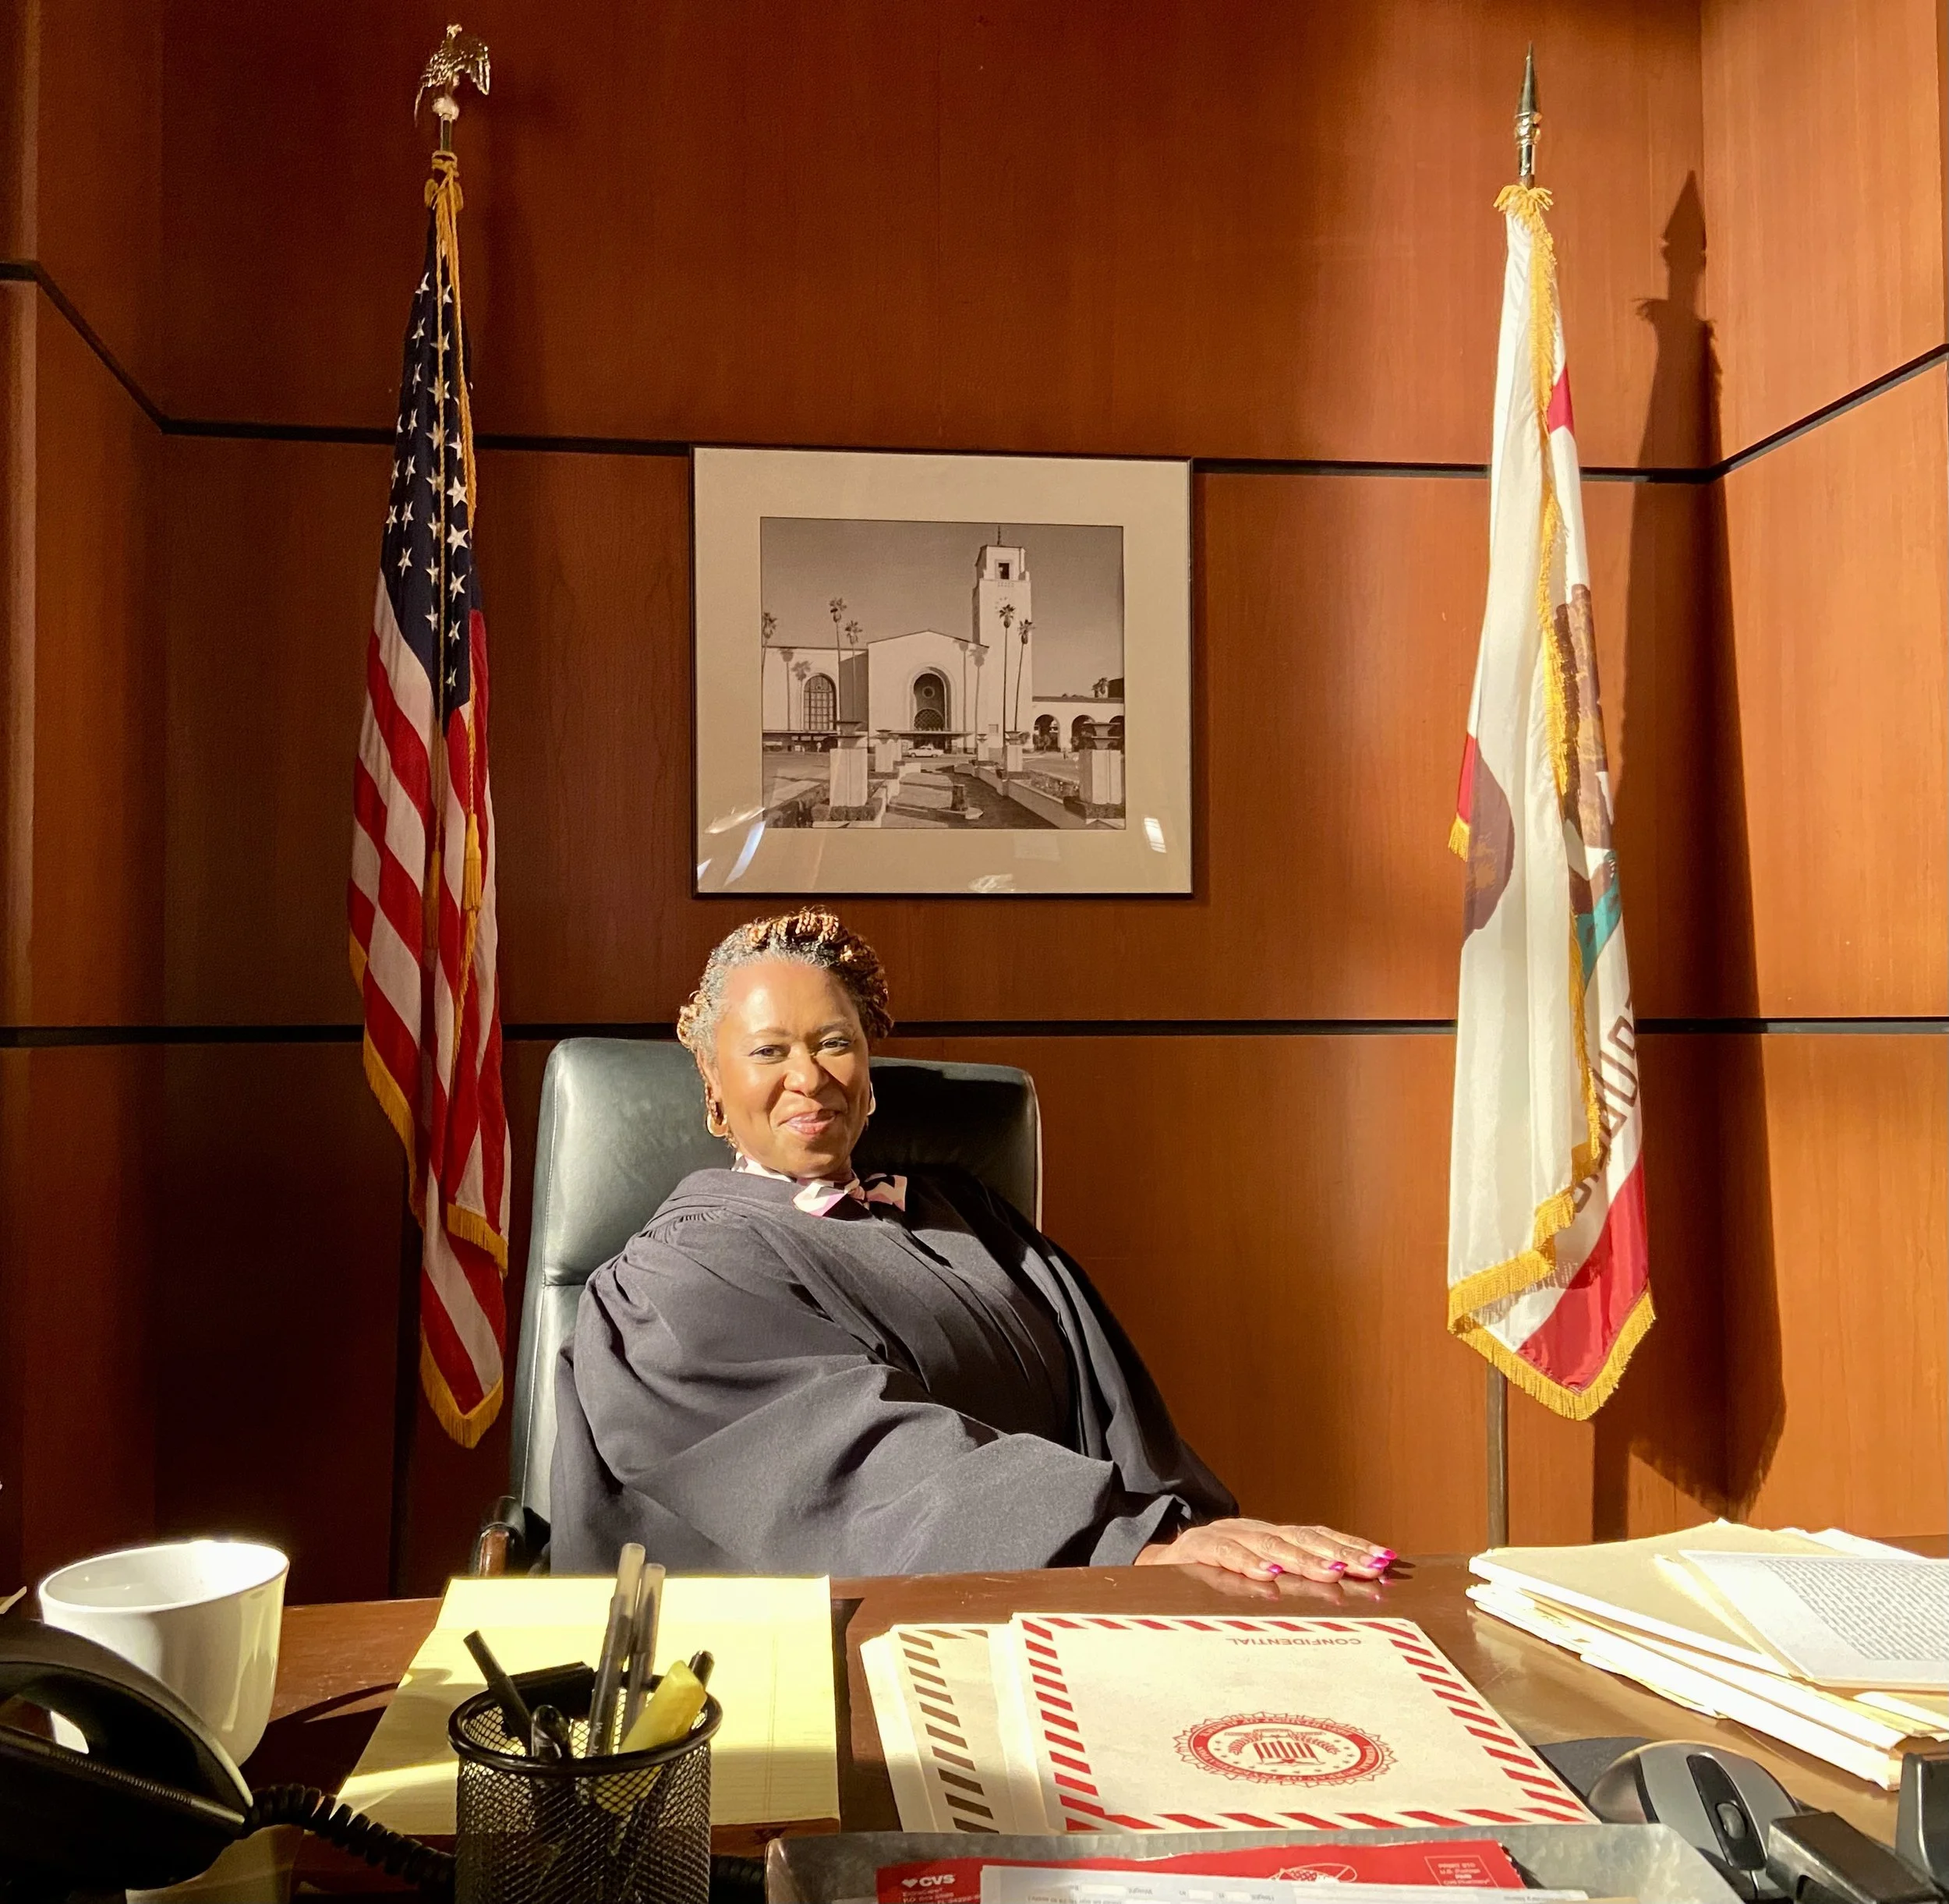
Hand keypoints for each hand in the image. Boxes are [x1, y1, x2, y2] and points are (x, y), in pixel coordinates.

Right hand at [1135, 1518, 1395, 1582]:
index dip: (1351, 1545)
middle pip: (1303, 1539)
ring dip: (1305, 1559)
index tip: (1386, 1560)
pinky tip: (1269, 1575)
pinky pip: (1226, 1555)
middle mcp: (1253, 1532)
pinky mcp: (1197, 1550)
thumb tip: (1340, 1588)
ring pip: (1271, 1546)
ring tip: (1333, 1571)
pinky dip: (1249, 1564)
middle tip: (1372, 1566)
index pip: (1318, 1536)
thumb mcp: (1251, 1573)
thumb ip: (1287, 1578)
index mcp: (1269, 1537)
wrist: (1150, 1564)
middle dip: (1341, 1553)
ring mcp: (1226, 1537)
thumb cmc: (1207, 1575)